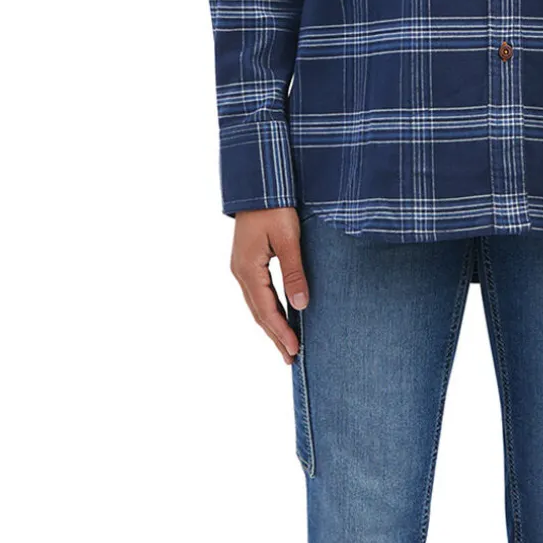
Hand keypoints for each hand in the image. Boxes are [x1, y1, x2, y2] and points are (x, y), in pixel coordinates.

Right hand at [230, 208, 308, 362]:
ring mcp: (242, 268)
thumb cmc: (274, 207)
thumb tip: (301, 305)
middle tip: (291, 358)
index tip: (295, 351)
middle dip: (275, 337)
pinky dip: (269, 310)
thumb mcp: (287, 239)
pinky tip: (279, 317)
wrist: (257, 184)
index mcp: (248, 269)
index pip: (267, 310)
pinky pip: (258, 294)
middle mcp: (240, 272)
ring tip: (286, 346)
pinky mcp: (247, 263)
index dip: (281, 332)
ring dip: (272, 326)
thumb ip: (293, 272)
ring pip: (257, 305)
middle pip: (259, 313)